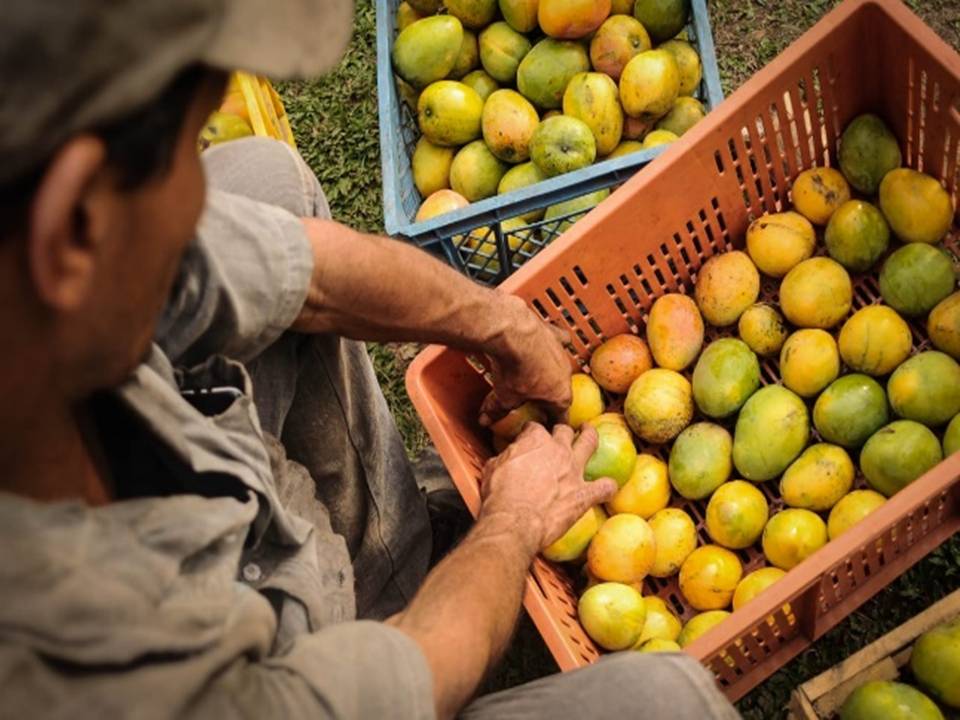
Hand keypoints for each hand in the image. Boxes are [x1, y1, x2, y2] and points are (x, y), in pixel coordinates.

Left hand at [479, 295, 573, 426]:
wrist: (513, 333)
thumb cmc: (514, 368)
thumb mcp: (504, 397)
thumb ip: (497, 410)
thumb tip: (486, 419)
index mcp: (560, 395)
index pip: (560, 418)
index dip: (551, 425)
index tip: (547, 429)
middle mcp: (566, 374)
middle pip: (559, 391)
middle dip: (548, 398)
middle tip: (534, 403)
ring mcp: (561, 353)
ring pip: (558, 367)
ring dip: (548, 372)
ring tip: (531, 374)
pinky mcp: (553, 334)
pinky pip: (558, 340)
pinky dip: (551, 343)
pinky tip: (542, 343)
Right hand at [479, 423, 617, 553]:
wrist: (515, 521)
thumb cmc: (500, 496)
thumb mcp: (493, 468)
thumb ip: (505, 458)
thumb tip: (506, 458)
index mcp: (535, 440)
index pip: (535, 427)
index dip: (531, 432)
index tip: (528, 437)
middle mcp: (558, 450)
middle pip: (564, 430)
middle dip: (562, 430)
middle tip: (561, 433)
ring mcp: (574, 470)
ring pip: (590, 443)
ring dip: (591, 436)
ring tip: (590, 433)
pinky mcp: (584, 493)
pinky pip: (605, 487)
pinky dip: (608, 487)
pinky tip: (608, 487)